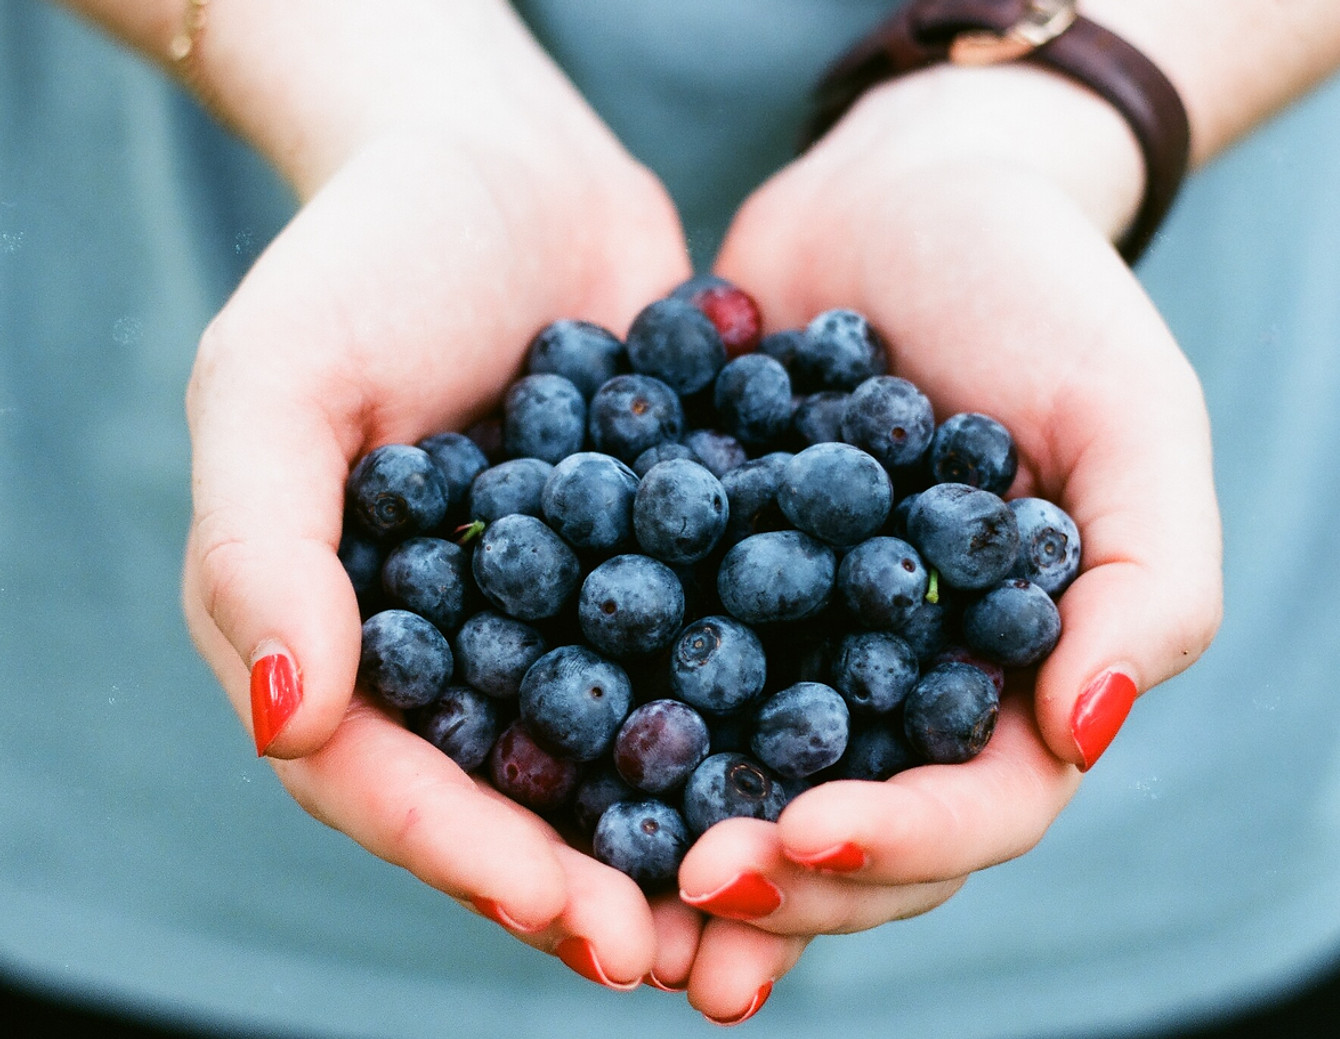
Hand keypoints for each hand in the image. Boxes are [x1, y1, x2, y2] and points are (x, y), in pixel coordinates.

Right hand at [177, 0, 706, 995]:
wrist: (503, 162)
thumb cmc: (367, 256)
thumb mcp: (279, 381)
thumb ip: (261, 550)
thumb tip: (291, 723)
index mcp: (346, 634)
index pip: (390, 781)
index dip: (473, 859)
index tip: (575, 920)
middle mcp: (454, 646)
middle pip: (513, 796)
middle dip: (593, 884)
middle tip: (681, 960)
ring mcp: (562, 611)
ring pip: (617, 752)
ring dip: (685, 834)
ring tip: (770, 902)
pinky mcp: (658, 564)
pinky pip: (701, 653)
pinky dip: (754, 715)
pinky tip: (831, 761)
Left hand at [680, 63, 1222, 939]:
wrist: (898, 194)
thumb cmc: (1035, 290)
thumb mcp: (1126, 413)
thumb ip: (1147, 576)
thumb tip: (1087, 731)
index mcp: (1006, 674)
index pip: (972, 807)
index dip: (897, 843)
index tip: (806, 839)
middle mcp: (892, 682)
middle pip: (845, 825)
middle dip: (775, 874)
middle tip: (693, 887)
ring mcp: (788, 641)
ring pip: (738, 776)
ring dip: (677, 847)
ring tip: (604, 893)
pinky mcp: (699, 583)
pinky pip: (651, 667)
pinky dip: (602, 719)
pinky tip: (533, 755)